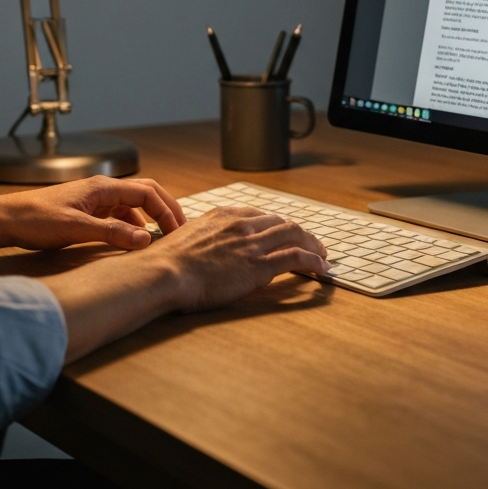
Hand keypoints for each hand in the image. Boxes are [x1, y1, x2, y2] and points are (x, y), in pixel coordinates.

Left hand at [1, 176, 184, 252]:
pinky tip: (132, 240)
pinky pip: (119, 214)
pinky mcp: (87, 211)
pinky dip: (133, 225)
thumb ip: (112, 233)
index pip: (147, 194)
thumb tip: (145, 239)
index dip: (167, 212)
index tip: (177, 232)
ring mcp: (95, 200)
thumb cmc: (36, 220)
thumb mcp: (76, 229)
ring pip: (133, 204)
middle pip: (146, 193)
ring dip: (150, 218)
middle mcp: (102, 189)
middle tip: (180, 230)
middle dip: (166, 209)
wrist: (6, 219)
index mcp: (103, 187)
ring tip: (161, 238)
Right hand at [152, 206, 328, 311]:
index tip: (282, 232)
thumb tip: (204, 248)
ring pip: (294, 235)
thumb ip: (202, 238)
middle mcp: (241, 225)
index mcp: (223, 215)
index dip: (276, 224)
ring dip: (313, 245)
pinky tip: (322, 268)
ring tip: (322, 255)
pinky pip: (296, 257)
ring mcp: (252, 244)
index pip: (259, 215)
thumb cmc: (167, 263)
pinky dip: (314, 261)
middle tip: (311, 244)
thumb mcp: (185, 239)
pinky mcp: (259, 266)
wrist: (165, 273)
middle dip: (300, 233)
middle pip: (281, 222)